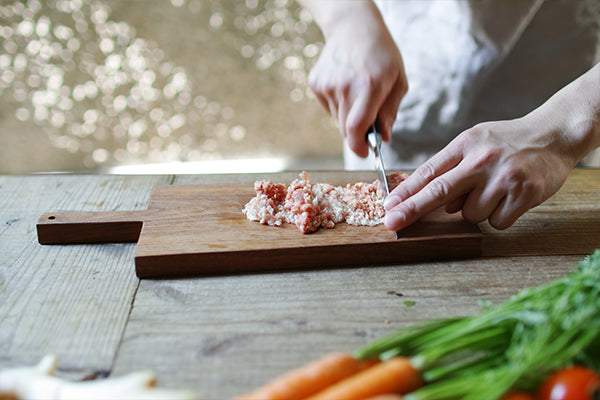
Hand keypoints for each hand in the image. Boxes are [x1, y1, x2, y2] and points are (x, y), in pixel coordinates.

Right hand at [305, 1, 406, 157]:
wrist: (353, 27)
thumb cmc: (381, 54)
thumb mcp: (398, 80)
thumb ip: (391, 112)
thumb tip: (383, 138)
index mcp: (369, 85)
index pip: (356, 127)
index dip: (358, 146)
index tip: (364, 152)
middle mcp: (345, 86)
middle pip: (346, 128)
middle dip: (357, 132)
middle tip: (369, 121)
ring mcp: (327, 84)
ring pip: (337, 119)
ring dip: (348, 116)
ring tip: (358, 93)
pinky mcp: (316, 83)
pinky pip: (329, 108)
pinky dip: (338, 105)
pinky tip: (345, 85)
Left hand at [383, 116, 576, 230]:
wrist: (555, 134)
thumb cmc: (508, 142)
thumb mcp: (475, 143)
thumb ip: (452, 169)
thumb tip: (436, 204)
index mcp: (465, 145)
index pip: (428, 172)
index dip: (406, 192)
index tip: (388, 206)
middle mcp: (481, 160)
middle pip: (439, 191)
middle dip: (412, 210)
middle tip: (391, 223)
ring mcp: (503, 177)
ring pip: (470, 214)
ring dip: (476, 210)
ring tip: (494, 190)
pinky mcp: (524, 194)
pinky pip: (496, 221)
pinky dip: (499, 216)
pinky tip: (509, 198)